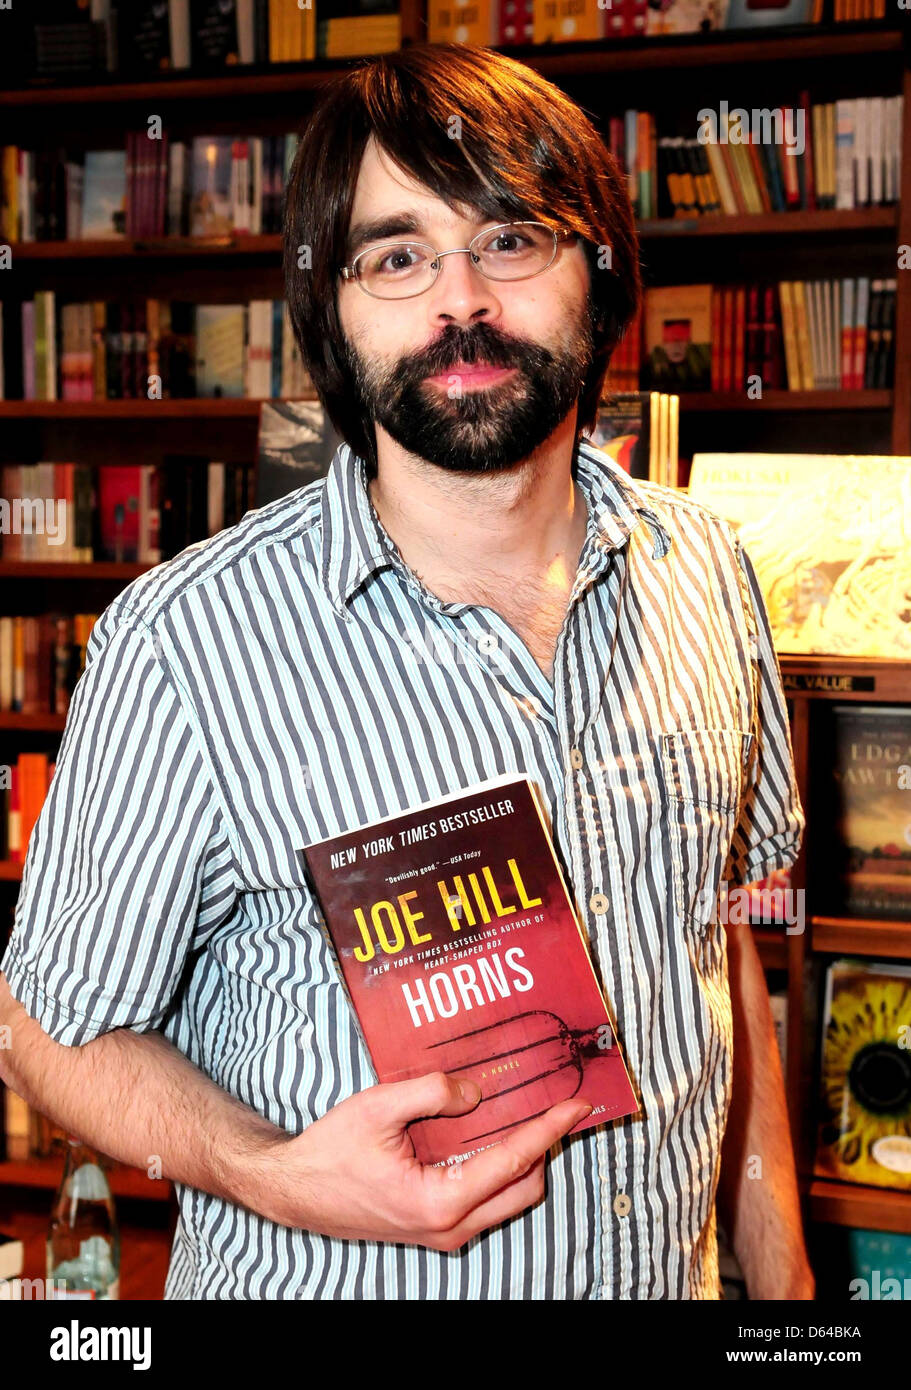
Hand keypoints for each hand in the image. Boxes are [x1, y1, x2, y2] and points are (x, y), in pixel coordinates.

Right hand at [248, 1071, 592, 1251]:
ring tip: (529, 1113)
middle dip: (545, 1146)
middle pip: (524, 1187)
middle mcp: (450, 1226)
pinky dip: (498, 1166)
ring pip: (507, 1195)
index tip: (577, 1107)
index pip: (514, 1162)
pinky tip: (492, 1131)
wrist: (295, 1189)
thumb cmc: (331, 1151)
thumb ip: (431, 1092)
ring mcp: (443, 1231)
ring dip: (523, 1157)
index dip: (549, 1130)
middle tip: (555, 1105)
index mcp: (441, 1201)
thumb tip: (476, 1093)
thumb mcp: (378, 1107)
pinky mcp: (435, 1224)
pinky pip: (485, 1196)